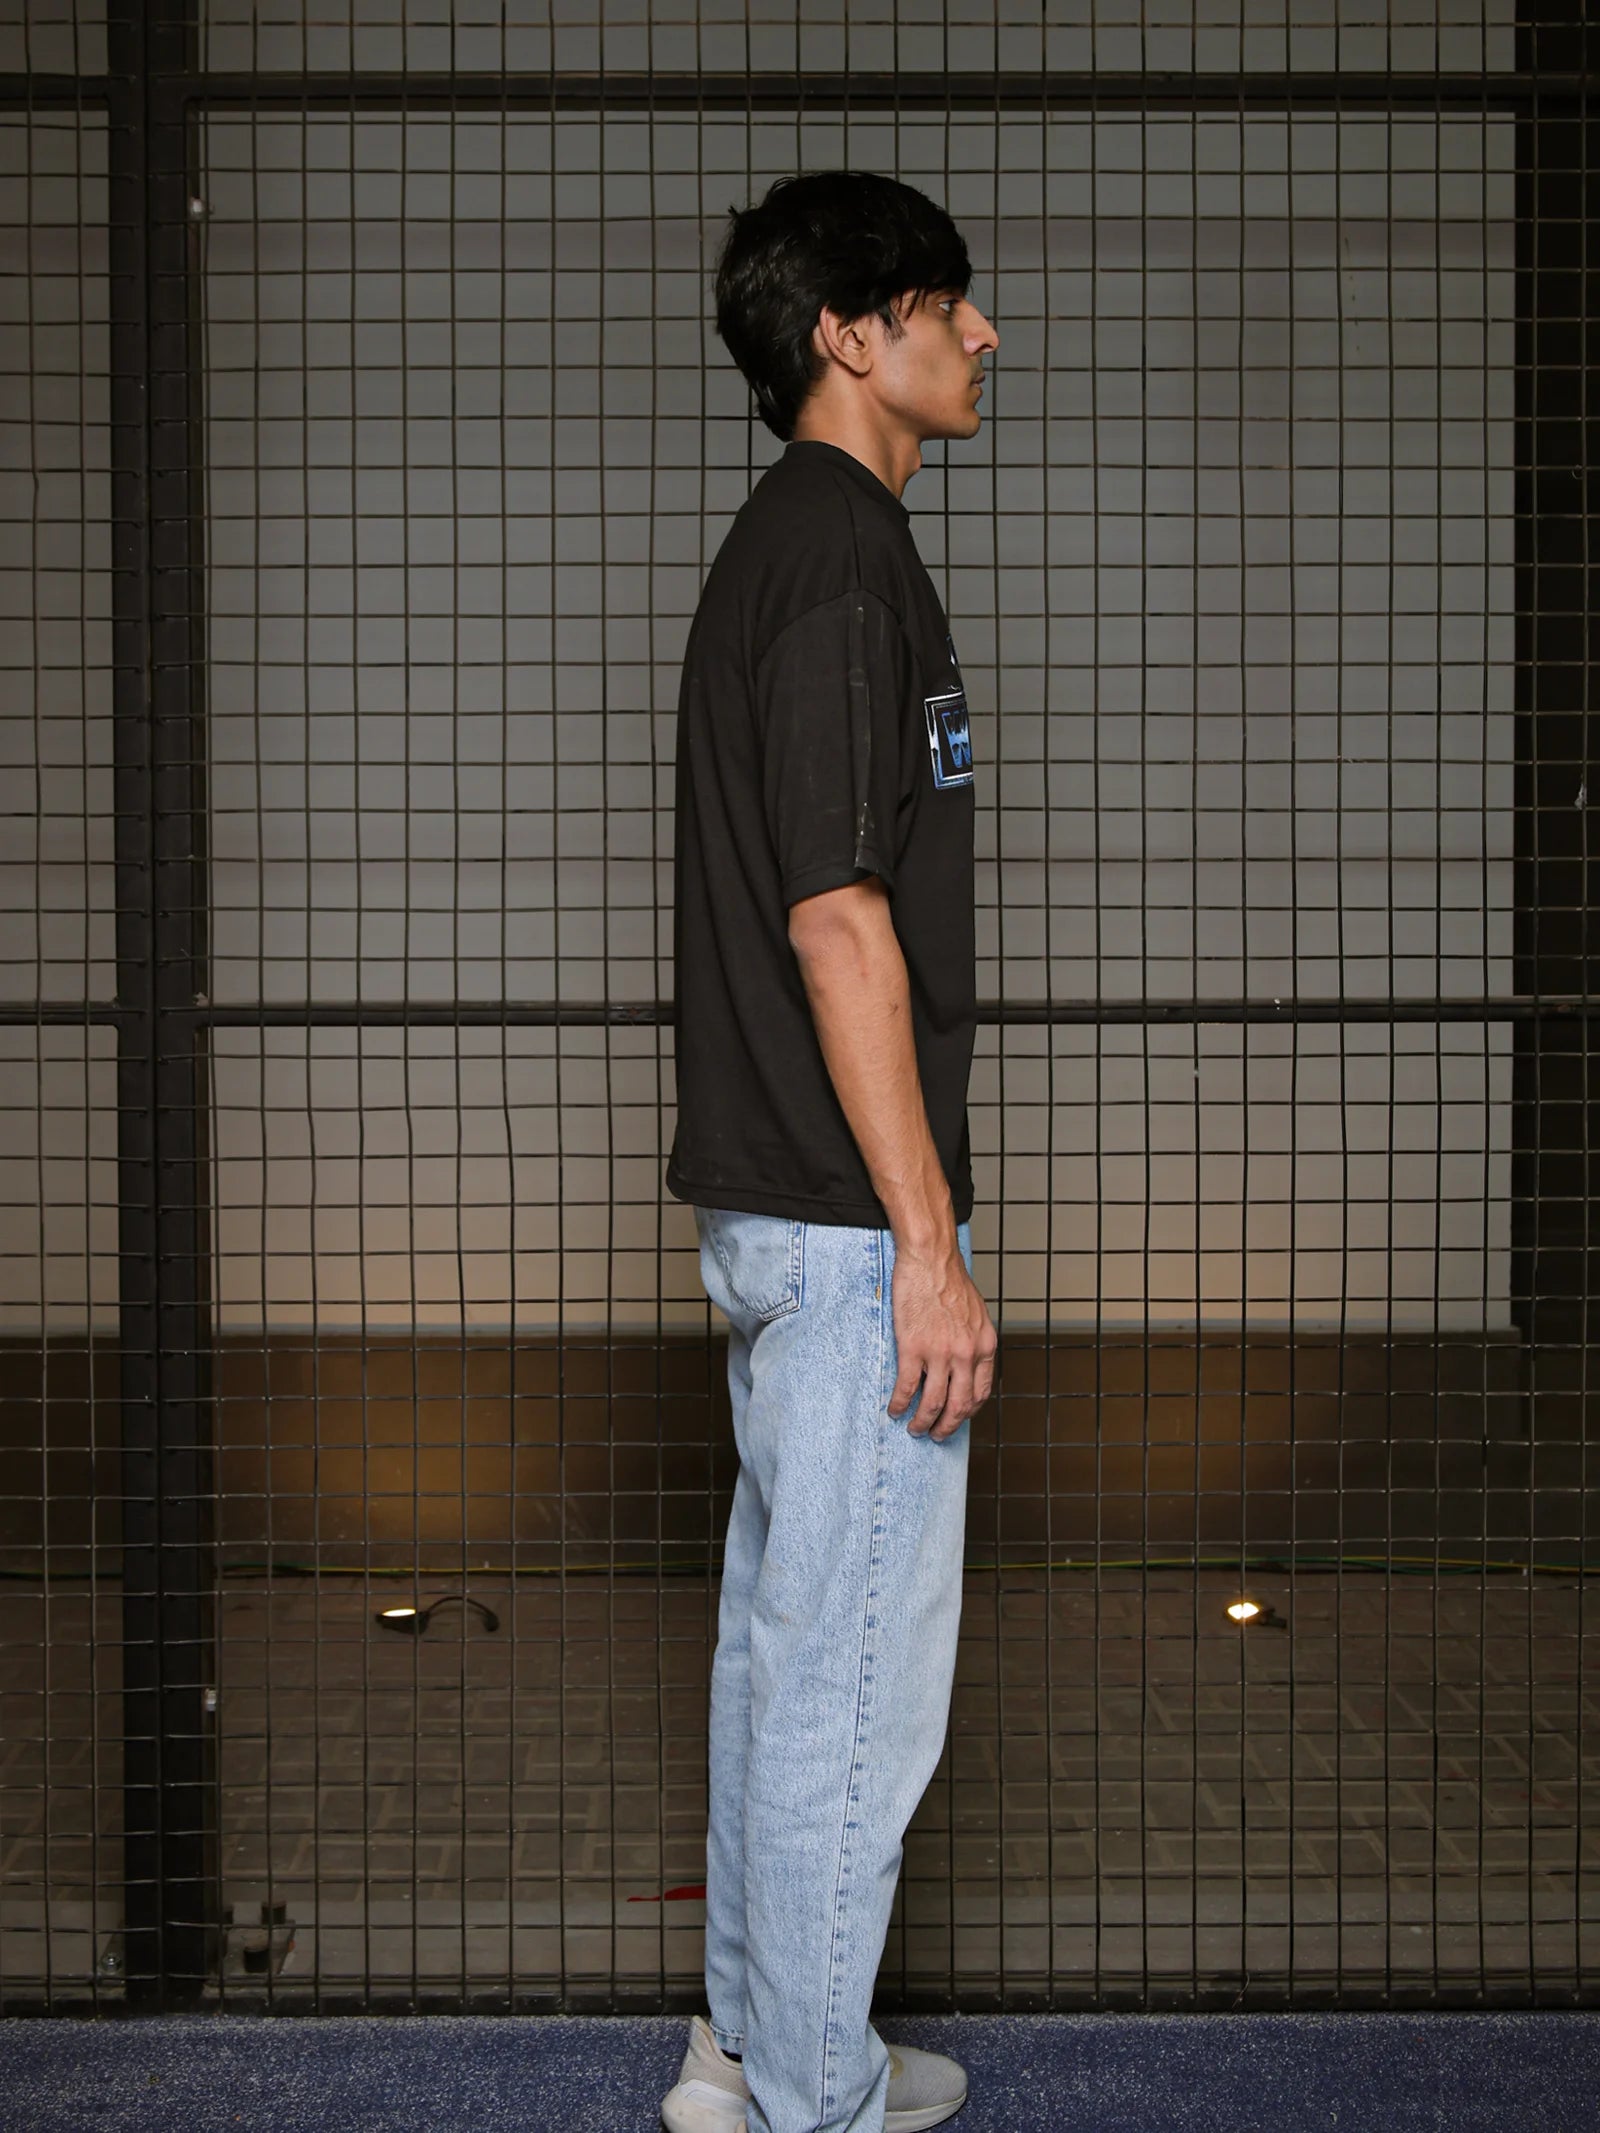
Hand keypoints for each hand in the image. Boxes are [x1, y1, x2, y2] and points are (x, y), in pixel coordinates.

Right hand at [887, 1238, 997, 1440]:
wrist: (930, 1259)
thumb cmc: (950, 1280)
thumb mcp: (976, 1314)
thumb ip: (974, 1340)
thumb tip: (966, 1363)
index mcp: (984, 1345)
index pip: (981, 1393)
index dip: (968, 1412)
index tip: (957, 1417)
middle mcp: (966, 1354)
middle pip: (959, 1406)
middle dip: (947, 1427)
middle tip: (936, 1435)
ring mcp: (940, 1352)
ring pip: (933, 1403)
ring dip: (923, 1422)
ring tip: (915, 1428)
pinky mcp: (913, 1347)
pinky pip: (908, 1387)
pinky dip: (900, 1404)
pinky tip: (894, 1409)